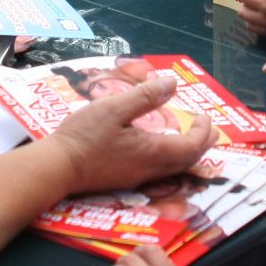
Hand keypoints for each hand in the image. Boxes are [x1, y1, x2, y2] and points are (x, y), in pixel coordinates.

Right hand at [48, 77, 215, 195]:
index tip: (204, 116)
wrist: (57, 168)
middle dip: (202, 144)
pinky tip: (159, 148)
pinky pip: (160, 172)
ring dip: (187, 153)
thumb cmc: (84, 136)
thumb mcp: (114, 109)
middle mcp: (150, 170)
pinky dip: (171, 158)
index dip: (203, 132)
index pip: (192, 147)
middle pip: (187, 161)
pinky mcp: (125, 180)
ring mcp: (137, 178)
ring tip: (190, 138)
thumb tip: (172, 84)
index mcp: (153, 152)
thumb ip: (144, 97)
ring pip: (174, 169)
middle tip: (208, 129)